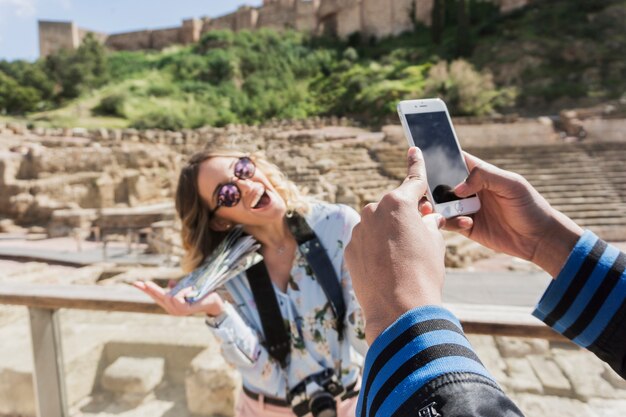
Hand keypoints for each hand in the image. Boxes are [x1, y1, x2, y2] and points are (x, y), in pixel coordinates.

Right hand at [133, 281, 224, 316]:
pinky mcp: (183, 310)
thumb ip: (176, 288)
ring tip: (189, 288)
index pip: (154, 296)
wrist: (213, 301)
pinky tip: (190, 290)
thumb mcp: (185, 289)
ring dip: (178, 289)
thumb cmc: (200, 294)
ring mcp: (177, 311)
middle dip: (151, 289)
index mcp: (170, 304)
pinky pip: (177, 297)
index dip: (145, 290)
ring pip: (168, 297)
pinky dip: (183, 291)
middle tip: (144, 281)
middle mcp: (171, 309)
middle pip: (157, 296)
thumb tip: (170, 282)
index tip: (135, 283)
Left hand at [345, 147, 445, 343]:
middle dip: (406, 216)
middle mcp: (373, 210)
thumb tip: (426, 218)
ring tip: (402, 260)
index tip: (414, 151)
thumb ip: (429, 222)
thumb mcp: (435, 242)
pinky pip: (366, 242)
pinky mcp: (350, 248)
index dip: (417, 165)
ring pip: (378, 225)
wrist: (399, 308)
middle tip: (419, 235)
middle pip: (393, 206)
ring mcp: (359, 230)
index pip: (413, 180)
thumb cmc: (424, 272)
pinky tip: (387, 268)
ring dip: (389, 234)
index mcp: (398, 202)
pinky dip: (376, 249)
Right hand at [422, 152, 582, 276]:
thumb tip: (457, 187)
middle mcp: (470, 190)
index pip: (454, 159)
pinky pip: (448, 223)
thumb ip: (485, 177)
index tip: (422, 155)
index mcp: (480, 174)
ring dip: (436, 206)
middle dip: (431, 185)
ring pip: (440, 204)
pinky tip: (467, 223)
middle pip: (441, 182)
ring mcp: (467, 208)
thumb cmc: (530, 206)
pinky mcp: (466, 227)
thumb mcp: (512, 184)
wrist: (539, 239)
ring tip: (438, 208)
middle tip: (424, 188)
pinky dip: (449, 222)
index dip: (439, 155)